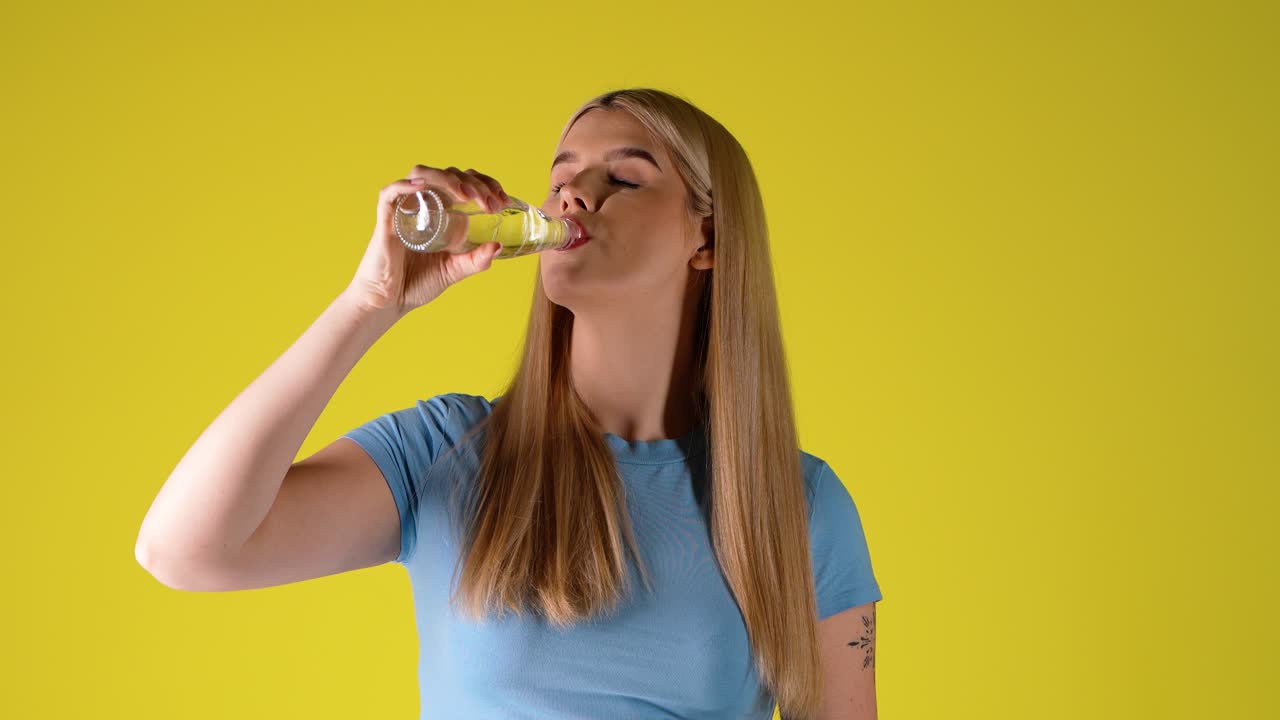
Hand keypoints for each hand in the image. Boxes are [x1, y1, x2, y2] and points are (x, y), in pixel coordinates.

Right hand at [346, 165, 509, 315]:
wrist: (389, 302)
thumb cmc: (417, 283)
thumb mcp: (454, 271)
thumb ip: (475, 261)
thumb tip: (497, 246)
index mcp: (443, 212)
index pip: (465, 183)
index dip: (486, 185)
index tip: (503, 201)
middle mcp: (425, 204)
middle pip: (449, 175)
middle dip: (475, 184)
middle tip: (492, 204)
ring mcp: (405, 209)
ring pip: (423, 175)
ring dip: (448, 179)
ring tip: (468, 195)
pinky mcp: (386, 221)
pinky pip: (389, 194)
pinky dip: (404, 185)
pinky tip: (422, 186)